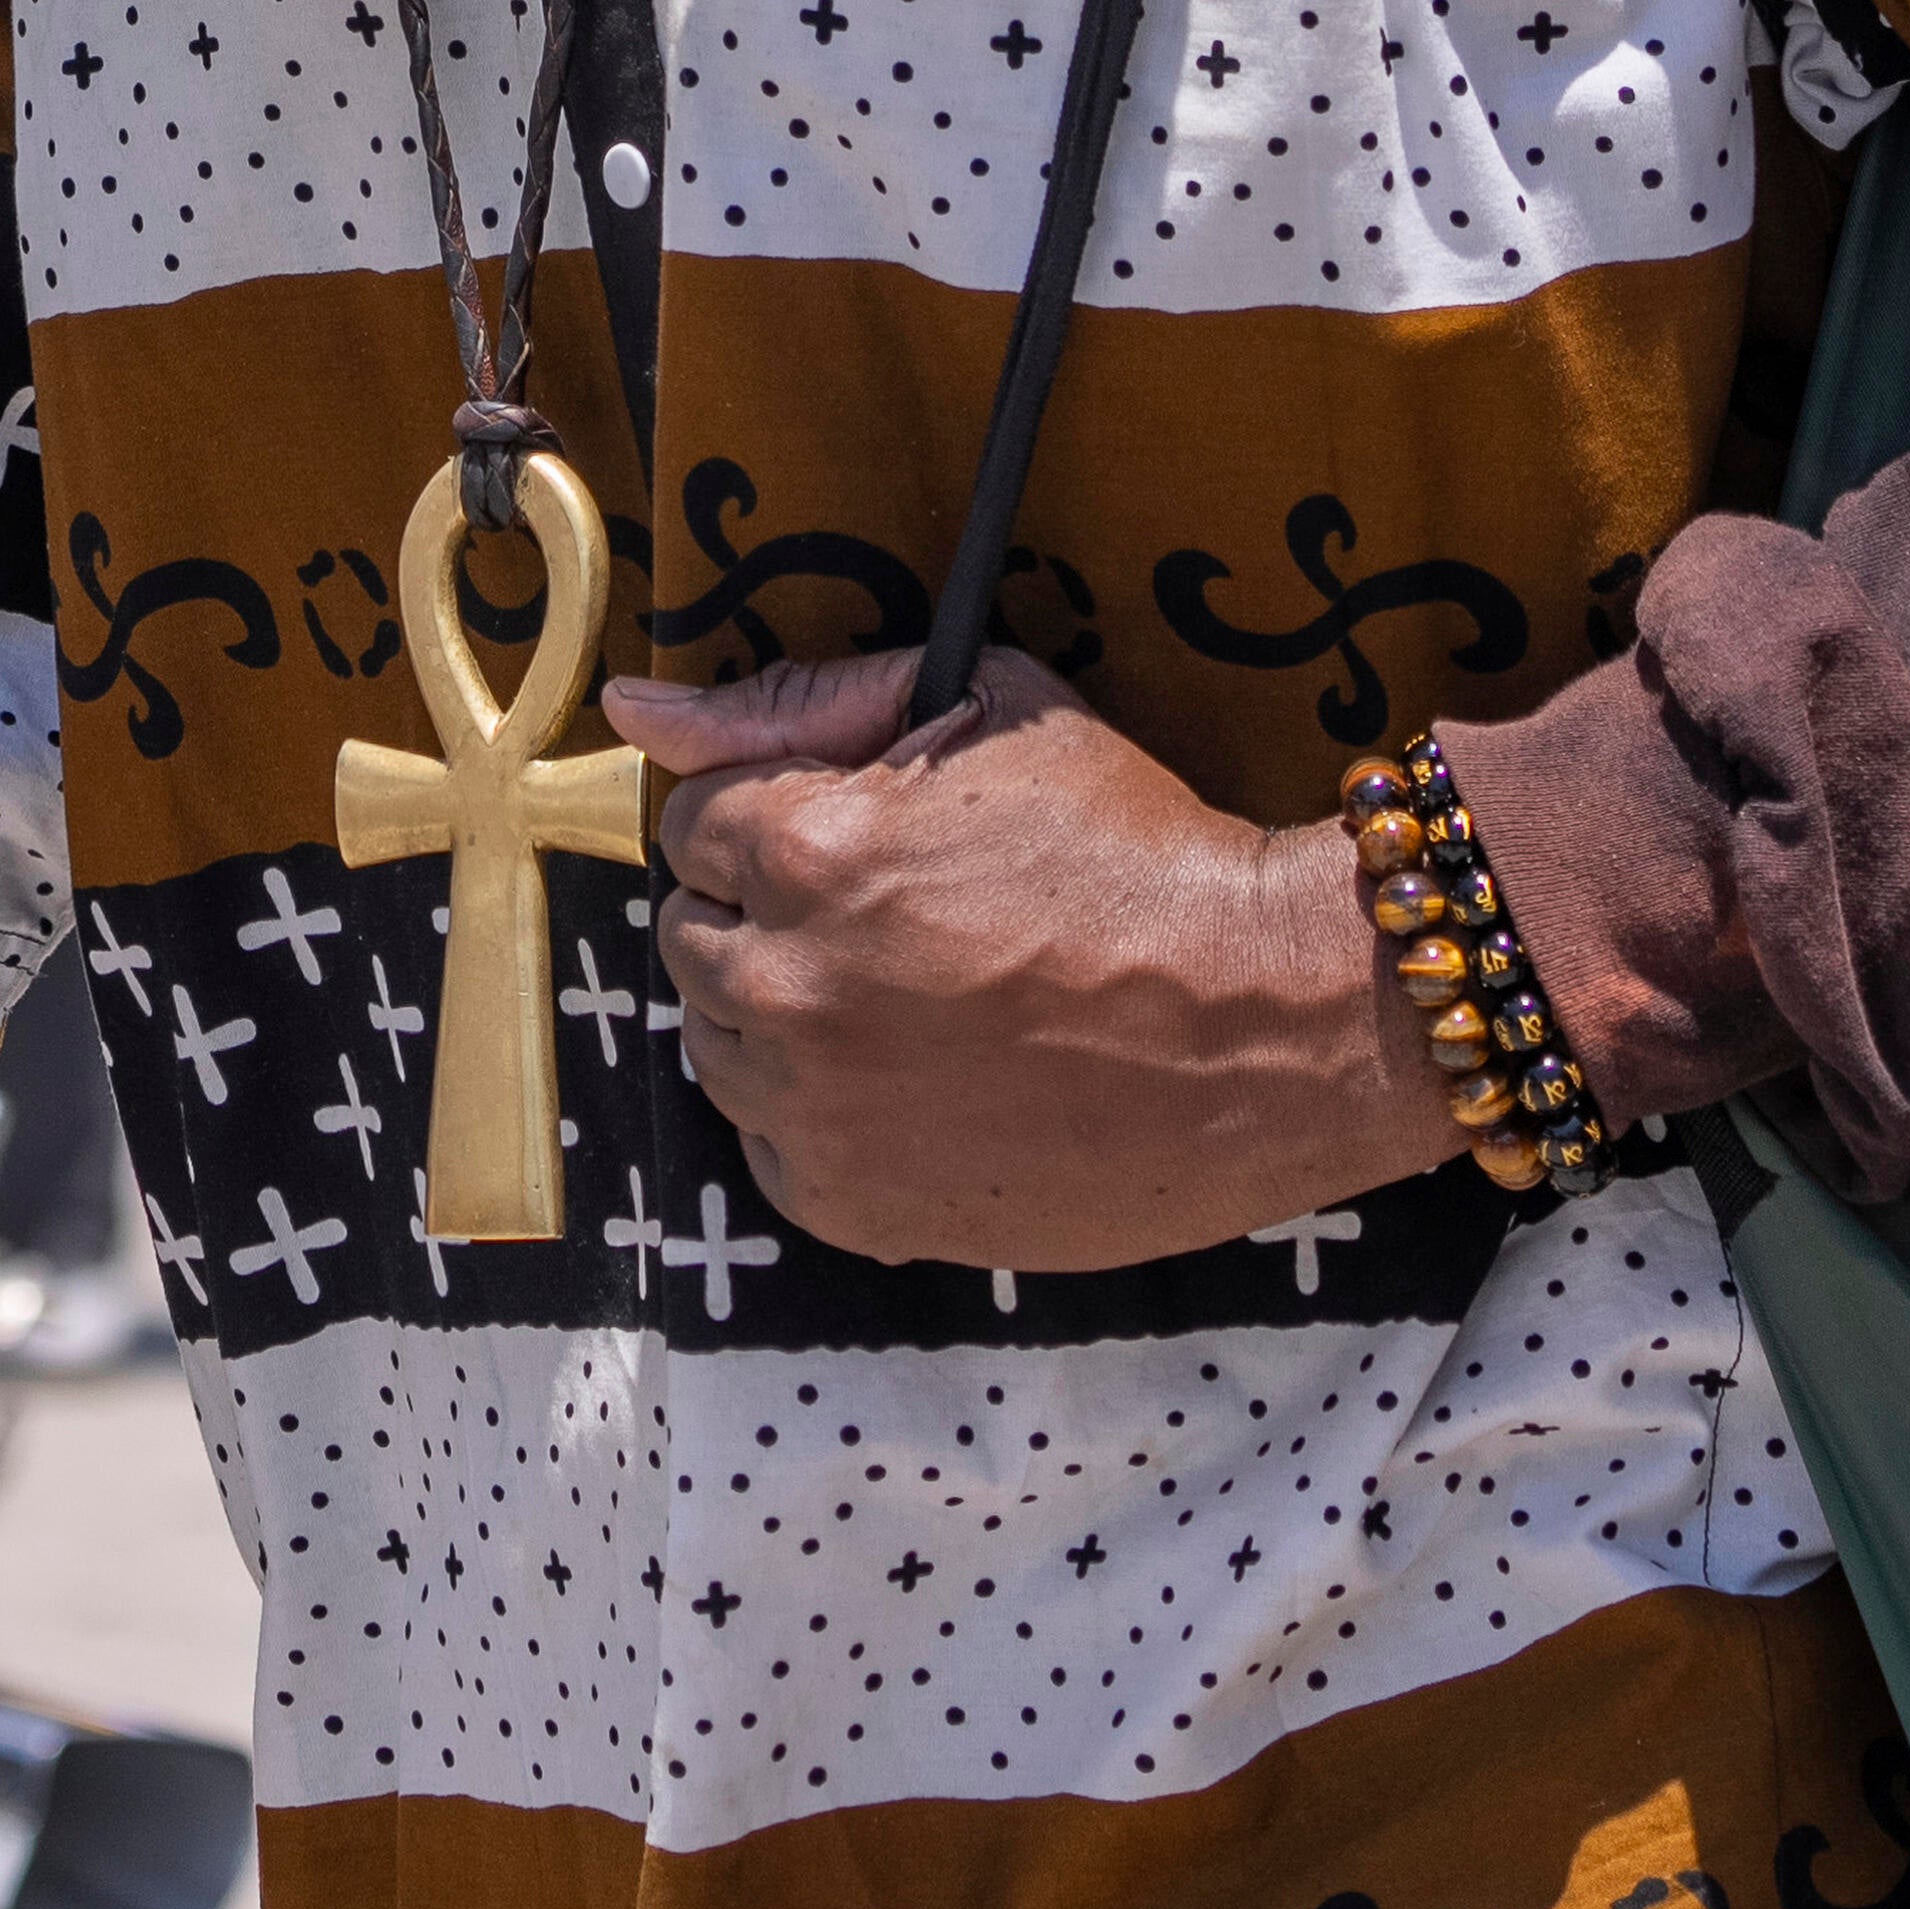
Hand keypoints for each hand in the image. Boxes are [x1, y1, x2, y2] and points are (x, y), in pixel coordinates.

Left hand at [614, 647, 1453, 1271]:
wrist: (1271, 1020)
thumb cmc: (1140, 851)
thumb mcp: (989, 713)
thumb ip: (800, 701)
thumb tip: (638, 703)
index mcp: (804, 849)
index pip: (695, 824)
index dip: (777, 820)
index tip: (854, 840)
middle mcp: (787, 984)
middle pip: (693, 938)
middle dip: (768, 917)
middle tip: (888, 921)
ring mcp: (819, 1109)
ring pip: (721, 1046)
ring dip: (788, 1016)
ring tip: (909, 1002)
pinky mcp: (858, 1207)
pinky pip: (772, 1149)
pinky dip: (822, 1118)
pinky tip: (918, 1082)